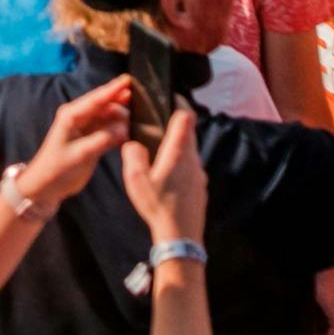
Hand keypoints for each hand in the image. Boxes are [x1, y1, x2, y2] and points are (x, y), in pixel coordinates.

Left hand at [15, 78, 134, 205]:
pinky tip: (133, 132)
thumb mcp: (79, 154)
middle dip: (120, 100)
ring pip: (108, 117)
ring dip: (122, 117)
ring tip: (140, 117)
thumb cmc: (57, 168)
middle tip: (141, 97)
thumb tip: (124, 129)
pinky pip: (109, 130)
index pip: (96, 99)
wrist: (48, 185)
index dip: (113, 89)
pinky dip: (120, 130)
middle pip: (104, 104)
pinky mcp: (93, 140)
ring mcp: (86, 129)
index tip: (128, 79)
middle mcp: (79, 118)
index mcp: (71, 115)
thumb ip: (101, 140)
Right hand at [120, 107, 206, 248]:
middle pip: (190, 132)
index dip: (179, 103)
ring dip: (178, 145)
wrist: (181, 237)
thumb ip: (132, 154)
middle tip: (158, 123)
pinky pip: (191, 167)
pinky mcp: (201, 188)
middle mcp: (193, 159)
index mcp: (179, 152)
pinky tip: (167, 176)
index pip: (186, 117)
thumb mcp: (135, 179)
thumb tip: (133, 143)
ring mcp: (200, 174)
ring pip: (191, 150)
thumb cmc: (157, 206)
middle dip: (176, 124)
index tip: (169, 97)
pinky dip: (181, 163)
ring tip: (159, 151)